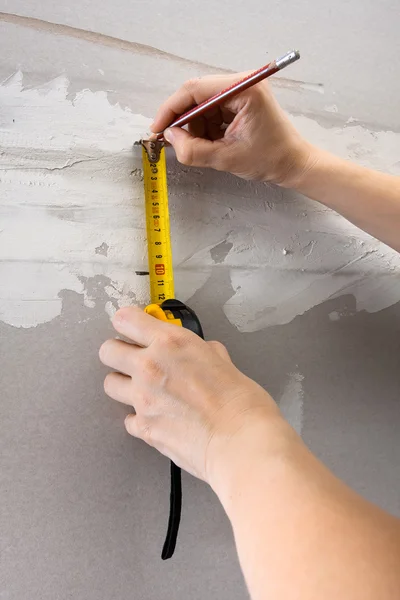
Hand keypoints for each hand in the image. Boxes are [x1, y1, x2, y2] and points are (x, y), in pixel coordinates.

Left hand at [99, 306, 280, 482]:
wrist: (241, 444)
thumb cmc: (242, 405)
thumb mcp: (224, 362)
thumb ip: (202, 352)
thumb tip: (200, 353)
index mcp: (171, 343)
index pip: (126, 319)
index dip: (128, 322)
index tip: (133, 327)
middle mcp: (150, 367)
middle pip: (108, 350)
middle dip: (119, 352)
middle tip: (134, 357)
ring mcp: (142, 399)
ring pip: (111, 384)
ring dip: (124, 383)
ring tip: (144, 389)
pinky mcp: (144, 428)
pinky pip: (128, 418)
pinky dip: (138, 417)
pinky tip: (156, 416)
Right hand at [151, 73, 315, 185]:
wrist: (293, 163)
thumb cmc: (270, 159)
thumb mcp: (226, 158)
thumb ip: (194, 150)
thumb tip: (170, 138)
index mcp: (244, 89)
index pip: (195, 89)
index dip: (171, 109)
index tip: (158, 128)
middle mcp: (241, 83)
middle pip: (196, 95)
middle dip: (182, 120)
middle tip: (172, 141)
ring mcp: (240, 91)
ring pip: (201, 105)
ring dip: (194, 127)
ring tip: (202, 148)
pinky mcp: (239, 101)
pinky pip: (211, 110)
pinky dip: (204, 128)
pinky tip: (211, 143)